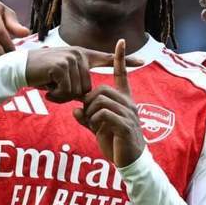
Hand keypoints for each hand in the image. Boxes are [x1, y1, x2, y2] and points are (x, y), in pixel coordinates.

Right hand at [25, 46, 121, 102]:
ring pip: (76, 92)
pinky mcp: (62, 66)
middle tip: (55, 88)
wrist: (19, 69)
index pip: (106, 58)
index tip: (143, 61)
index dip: (125, 61)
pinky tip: (47, 88)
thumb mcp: (61, 76)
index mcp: (81, 55)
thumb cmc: (40, 74)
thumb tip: (86, 95)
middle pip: (86, 88)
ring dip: (62, 96)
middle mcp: (78, 54)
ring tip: (50, 86)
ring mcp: (71, 59)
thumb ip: (76, 81)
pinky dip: (56, 95)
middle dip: (70, 95)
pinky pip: (66, 92)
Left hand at [74, 40, 144, 167]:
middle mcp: (129, 104)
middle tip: (86, 116)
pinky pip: (104, 114)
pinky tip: (97, 129)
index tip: (120, 41)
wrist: (129, 162)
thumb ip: (87, 118)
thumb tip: (76, 109)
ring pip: (101, 101)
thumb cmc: (115, 144)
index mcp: (124, 101)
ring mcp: (129, 114)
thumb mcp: (98, 128)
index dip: (120, 59)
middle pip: (102, 89)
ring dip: (90, 112)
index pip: (122, 75)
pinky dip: (94, 121)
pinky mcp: (125, 126)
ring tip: (92, 125)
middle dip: (88, 101)